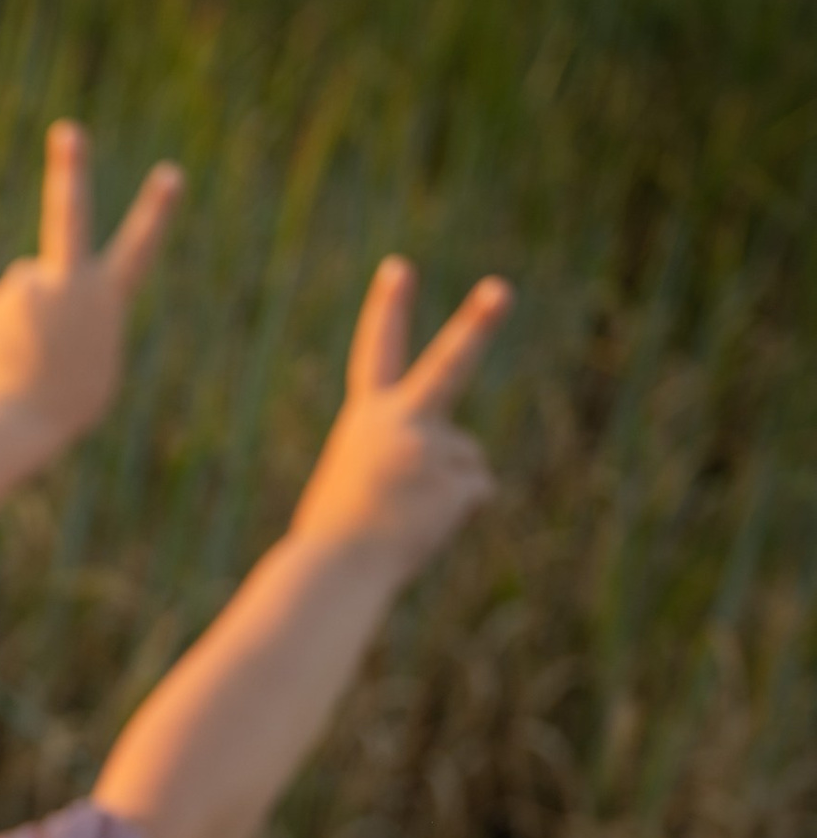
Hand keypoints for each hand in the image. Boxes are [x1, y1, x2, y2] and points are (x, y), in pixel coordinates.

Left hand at [0, 122, 184, 463]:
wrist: (22, 423)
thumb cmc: (67, 401)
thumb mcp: (89, 356)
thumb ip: (76, 313)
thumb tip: (37, 285)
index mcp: (107, 299)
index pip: (139, 247)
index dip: (157, 211)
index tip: (172, 173)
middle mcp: (70, 284)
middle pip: (70, 215)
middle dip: (71, 170)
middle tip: (68, 131)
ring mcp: (32, 289)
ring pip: (30, 287)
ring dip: (28, 317)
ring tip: (28, 356)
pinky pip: (6, 308)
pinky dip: (4, 332)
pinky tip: (6, 358)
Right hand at [288, 261, 511, 579]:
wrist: (335, 569)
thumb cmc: (337, 535)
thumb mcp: (358, 479)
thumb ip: (405, 457)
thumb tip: (477, 479)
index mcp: (367, 418)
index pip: (377, 352)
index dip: (388, 309)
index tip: (399, 268)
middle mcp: (401, 421)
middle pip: (449, 364)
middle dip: (477, 323)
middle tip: (501, 289)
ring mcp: (431, 448)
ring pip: (465, 458)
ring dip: (445, 489)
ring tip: (405, 516)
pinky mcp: (457, 480)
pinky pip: (475, 491)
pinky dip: (457, 512)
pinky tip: (423, 526)